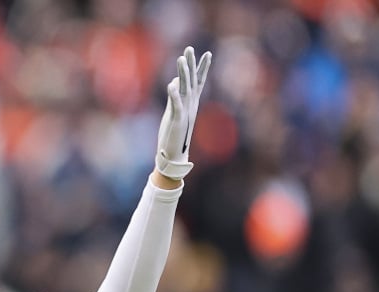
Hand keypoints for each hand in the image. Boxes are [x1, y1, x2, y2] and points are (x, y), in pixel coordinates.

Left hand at [155, 46, 211, 180]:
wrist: (173, 155)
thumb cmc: (173, 133)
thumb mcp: (174, 110)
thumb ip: (175, 95)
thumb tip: (175, 81)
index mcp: (191, 102)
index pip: (198, 81)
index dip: (202, 68)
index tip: (206, 54)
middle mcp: (190, 104)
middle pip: (192, 80)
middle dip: (191, 64)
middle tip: (190, 49)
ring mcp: (185, 111)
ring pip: (185, 88)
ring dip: (183, 73)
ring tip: (181, 59)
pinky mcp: (177, 120)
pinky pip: (176, 104)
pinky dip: (174, 94)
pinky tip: (171, 84)